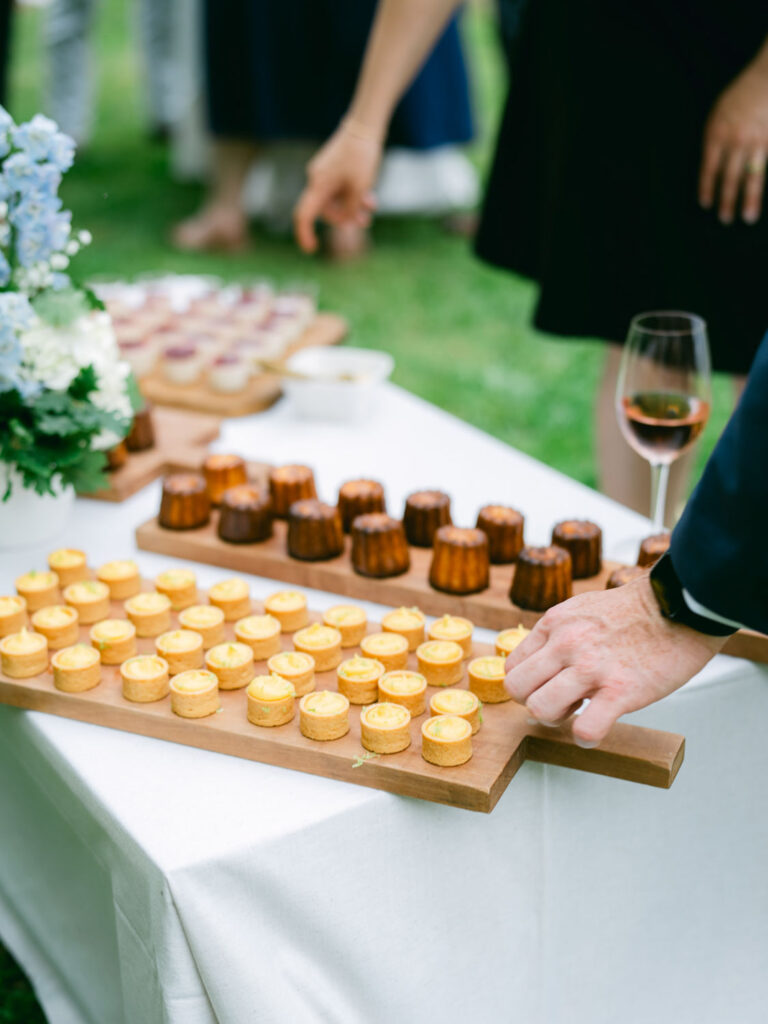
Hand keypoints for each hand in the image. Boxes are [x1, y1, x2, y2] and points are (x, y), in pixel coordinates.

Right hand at [294, 124, 381, 253]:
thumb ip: (350, 210)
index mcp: (318, 186)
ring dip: (353, 207)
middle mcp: (317, 180)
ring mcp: (325, 173)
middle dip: (345, 218)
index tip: (312, 249)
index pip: (303, 216)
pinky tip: (369, 196)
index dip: (304, 234)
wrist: (365, 126)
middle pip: (326, 210)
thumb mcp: (360, 189)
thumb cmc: (362, 157)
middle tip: (365, 221)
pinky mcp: (334, 168)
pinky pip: (340, 189)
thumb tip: (346, 222)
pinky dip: (352, 195)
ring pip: (336, 200)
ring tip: (371, 207)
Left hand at [504, 576, 726, 746]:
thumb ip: (558, 634)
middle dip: (536, 702)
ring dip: (558, 719)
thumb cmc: (636, 611)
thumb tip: (543, 661)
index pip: (513, 667)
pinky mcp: (621, 691)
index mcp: (554, 625)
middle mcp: (566, 644)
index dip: (529, 683)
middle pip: (518, 690)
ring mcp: (591, 668)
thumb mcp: (581, 610)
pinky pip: (586, 729)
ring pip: (541, 710)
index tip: (549, 685)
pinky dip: (587, 736)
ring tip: (582, 710)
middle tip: (562, 701)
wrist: (681, 606)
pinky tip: (599, 726)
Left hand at [699, 63, 767, 223]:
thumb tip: (712, 166)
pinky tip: (761, 197)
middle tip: (725, 219)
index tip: (706, 204)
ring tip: (748, 217)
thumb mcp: (718, 114)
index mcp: (716, 134)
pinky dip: (763, 182)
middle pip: (729, 178)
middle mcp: (736, 141)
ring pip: (752, 177)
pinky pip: (766, 167)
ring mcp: (757, 142)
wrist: (766, 76)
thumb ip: (714, 139)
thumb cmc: (741, 94)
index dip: (707, 189)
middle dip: (726, 201)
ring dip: (749, 200)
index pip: (708, 170)